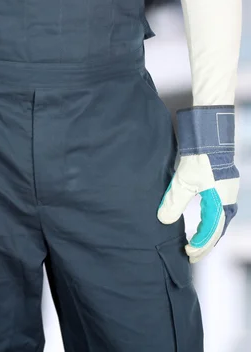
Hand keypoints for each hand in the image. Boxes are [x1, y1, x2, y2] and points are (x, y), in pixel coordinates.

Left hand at [157, 106, 238, 262]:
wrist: (210, 137)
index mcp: (220, 203)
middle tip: (192, 255)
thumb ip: (174, 202)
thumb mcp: (183, 182)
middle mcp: (227, 200)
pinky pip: (219, 211)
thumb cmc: (199, 159)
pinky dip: (211, 221)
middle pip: (218, 229)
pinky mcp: (222, 186)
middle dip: (206, 244)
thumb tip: (164, 220)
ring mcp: (227, 193)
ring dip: (209, 234)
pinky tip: (204, 222)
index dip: (200, 245)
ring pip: (220, 220)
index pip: (211, 232)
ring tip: (197, 243)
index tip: (187, 253)